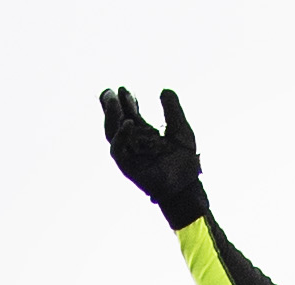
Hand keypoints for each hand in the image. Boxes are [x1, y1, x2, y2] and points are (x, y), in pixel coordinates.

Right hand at [99, 83, 205, 228]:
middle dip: (110, 106)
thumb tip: (164, 90)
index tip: (124, 89)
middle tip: (108, 92)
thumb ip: (172, 108)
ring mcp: (130, 155)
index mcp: (145, 134)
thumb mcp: (180, 127)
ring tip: (112, 100)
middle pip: (115, 122)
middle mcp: (135, 143)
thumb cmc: (185, 159)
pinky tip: (128, 123)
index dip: (126, 101)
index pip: (130, 114)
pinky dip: (120, 137)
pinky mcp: (128, 168)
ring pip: (111, 134)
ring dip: (110, 117)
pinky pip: (118, 151)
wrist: (186, 184)